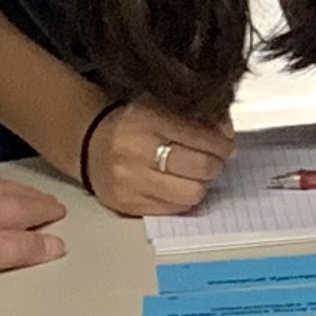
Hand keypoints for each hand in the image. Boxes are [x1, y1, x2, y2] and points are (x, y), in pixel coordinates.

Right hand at [79, 102, 235, 215]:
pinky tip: (179, 186)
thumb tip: (226, 133)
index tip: (226, 143)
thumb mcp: (159, 105)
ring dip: (202, 184)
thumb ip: (196, 115)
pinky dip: (184, 199)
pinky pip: (174, 210)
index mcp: (145, 119)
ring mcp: (130, 181)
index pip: (200, 136)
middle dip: (216, 164)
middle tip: (215, 160)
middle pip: (201, 166)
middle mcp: (135, 151)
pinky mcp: (127, 204)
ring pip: (191, 193)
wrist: (88, 145)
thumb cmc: (132, 124)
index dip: (222, 143)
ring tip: (196, 174)